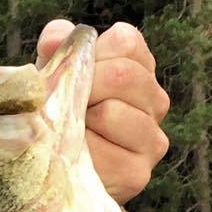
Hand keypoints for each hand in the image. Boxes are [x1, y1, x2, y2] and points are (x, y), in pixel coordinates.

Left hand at [36, 20, 170, 202]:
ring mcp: (152, 139)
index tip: (73, 74)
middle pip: (121, 75)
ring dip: (78, 122)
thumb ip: (56, 48)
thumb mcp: (55, 75)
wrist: (55, 172)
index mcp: (140, 68)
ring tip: (69, 133)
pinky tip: (74, 156)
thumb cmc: (58, 114)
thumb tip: (56, 38)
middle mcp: (156, 100)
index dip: (91, 54)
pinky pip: (104, 152)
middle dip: (82, 88)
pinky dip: (80, 152)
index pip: (127, 42)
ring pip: (112, 112)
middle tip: (64, 107)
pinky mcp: (138, 173)